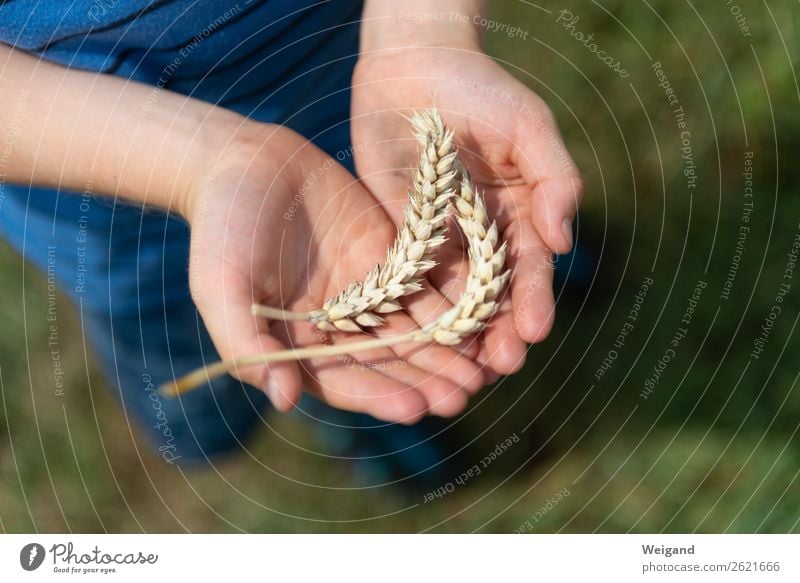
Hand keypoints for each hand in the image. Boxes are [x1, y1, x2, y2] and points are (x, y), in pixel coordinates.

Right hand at [184, 122, 485, 421]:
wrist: (241, 161)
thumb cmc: (220, 229)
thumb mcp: (222, 288)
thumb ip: (250, 344)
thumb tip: (284, 400)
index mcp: (300, 344)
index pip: (344, 380)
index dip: (379, 395)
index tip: (415, 408)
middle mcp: (340, 325)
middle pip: (389, 361)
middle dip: (425, 379)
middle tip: (463, 396)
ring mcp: (368, 290)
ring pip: (415, 326)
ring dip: (448, 350)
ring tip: (484, 368)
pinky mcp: (390, 253)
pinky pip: (426, 281)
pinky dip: (453, 299)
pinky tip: (482, 313)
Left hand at [351, 45, 582, 377]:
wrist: (412, 65)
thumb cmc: (479, 88)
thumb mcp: (527, 124)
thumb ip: (555, 177)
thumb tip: (564, 240)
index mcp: (519, 213)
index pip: (529, 267)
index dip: (532, 300)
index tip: (534, 331)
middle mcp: (481, 236)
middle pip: (491, 294)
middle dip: (497, 331)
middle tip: (500, 366)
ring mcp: (439, 240)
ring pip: (449, 298)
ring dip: (455, 335)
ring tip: (460, 371)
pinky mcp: (398, 236)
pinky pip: (405, 279)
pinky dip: (411, 311)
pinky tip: (413, 341)